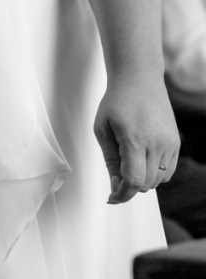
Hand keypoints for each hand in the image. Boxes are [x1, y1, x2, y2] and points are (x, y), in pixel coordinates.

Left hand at [94, 73, 179, 203]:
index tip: (112, 197)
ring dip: (142, 181)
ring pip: (159, 180)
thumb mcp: (102, 130)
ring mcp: (170, 143)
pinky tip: (141, 165)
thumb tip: (115, 185)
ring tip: (127, 169)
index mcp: (135, 140)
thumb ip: (110, 160)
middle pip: (146, 183)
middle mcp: (157, 143)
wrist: (139, 80)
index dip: (122, 194)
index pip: (134, 180)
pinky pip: (168, 171)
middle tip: (115, 182)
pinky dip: (155, 174)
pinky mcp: (176, 142)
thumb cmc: (116, 103)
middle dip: (129, 188)